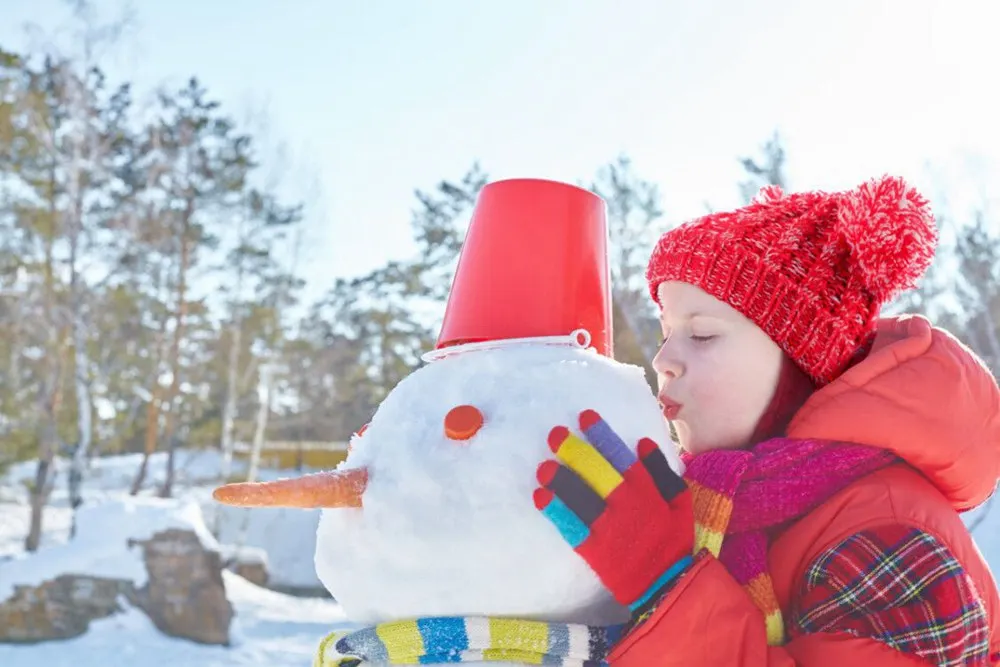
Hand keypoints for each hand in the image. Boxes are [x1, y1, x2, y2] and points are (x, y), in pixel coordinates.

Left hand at [534, 409, 693, 615]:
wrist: (668, 584)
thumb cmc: (672, 541)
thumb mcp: (679, 503)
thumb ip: (663, 473)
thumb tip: (643, 443)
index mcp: (646, 491)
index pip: (620, 456)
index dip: (602, 435)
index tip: (585, 417)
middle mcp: (626, 505)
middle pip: (597, 472)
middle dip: (575, 451)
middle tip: (555, 434)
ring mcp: (609, 528)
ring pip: (582, 498)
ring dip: (562, 480)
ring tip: (543, 467)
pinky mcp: (596, 549)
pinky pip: (573, 527)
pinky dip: (557, 512)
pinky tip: (541, 497)